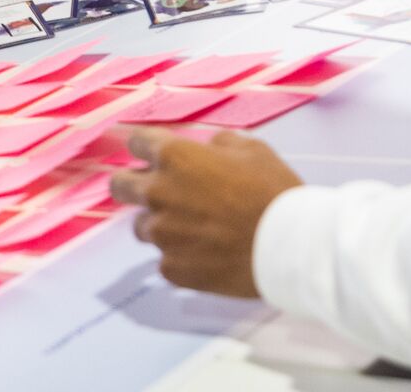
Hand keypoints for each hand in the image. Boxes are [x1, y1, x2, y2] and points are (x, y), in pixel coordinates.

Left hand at [108, 127, 303, 298]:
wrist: (290, 248)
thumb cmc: (274, 192)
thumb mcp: (253, 150)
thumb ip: (219, 144)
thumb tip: (207, 149)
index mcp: (175, 158)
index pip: (135, 142)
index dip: (143, 146)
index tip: (147, 152)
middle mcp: (159, 193)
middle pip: (119, 185)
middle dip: (131, 184)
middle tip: (154, 190)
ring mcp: (162, 235)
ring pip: (142, 226)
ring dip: (160, 223)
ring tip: (193, 229)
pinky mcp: (172, 269)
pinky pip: (164, 259)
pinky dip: (179, 255)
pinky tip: (205, 254)